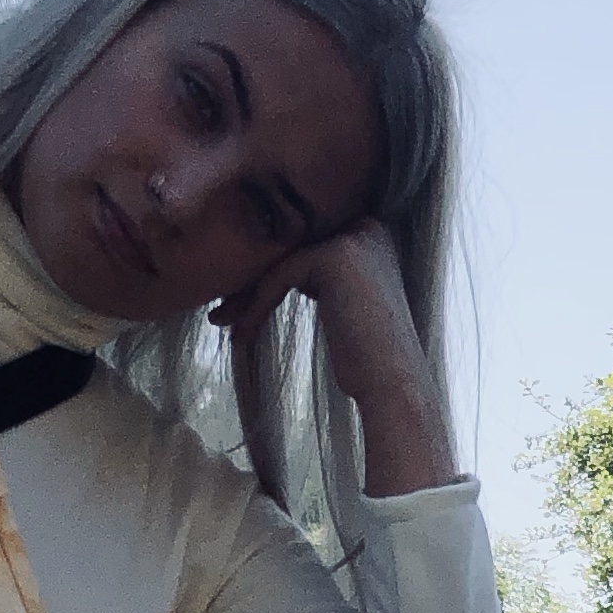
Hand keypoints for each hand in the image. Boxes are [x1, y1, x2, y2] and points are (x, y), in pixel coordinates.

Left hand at [213, 213, 457, 495]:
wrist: (392, 386)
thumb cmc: (365, 362)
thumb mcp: (340, 309)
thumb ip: (318, 281)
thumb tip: (269, 273)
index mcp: (372, 234)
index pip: (304, 244)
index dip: (267, 272)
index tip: (238, 304)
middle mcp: (367, 226)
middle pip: (290, 247)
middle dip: (250, 280)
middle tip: (220, 313)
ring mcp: (354, 237)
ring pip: (280, 259)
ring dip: (245, 294)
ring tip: (220, 322)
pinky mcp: (335, 255)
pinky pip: (280, 276)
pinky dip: (255, 306)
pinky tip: (242, 335)